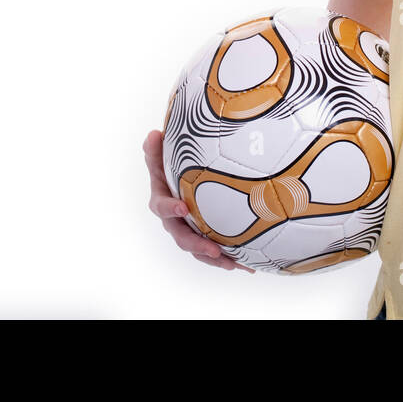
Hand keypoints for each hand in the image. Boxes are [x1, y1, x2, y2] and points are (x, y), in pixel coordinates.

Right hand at [143, 129, 254, 272]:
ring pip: (199, 250)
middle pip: (182, 237)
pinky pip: (215, 251)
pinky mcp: (205, 237)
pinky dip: (231, 259)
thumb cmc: (169, 166)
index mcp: (162, 201)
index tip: (183, 207)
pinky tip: (249, 265)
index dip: (170, 209)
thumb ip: (155, 148)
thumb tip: (153, 135)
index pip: (161, 207)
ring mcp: (189, 231)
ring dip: (216, 259)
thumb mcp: (160, 155)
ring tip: (235, 264)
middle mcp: (174, 220)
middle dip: (197, 245)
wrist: (180, 178)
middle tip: (214, 250)